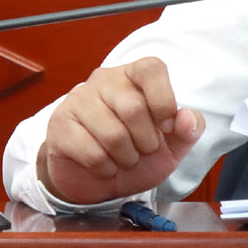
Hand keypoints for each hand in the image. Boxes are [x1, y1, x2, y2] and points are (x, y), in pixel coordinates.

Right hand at [38, 57, 203, 205]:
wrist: (96, 178)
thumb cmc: (136, 152)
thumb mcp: (172, 145)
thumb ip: (188, 130)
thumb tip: (186, 118)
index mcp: (134, 75)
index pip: (151, 68)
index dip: (164, 100)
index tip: (166, 127)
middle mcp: (104, 80)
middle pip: (133, 108)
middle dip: (146, 141)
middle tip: (143, 150)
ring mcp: (78, 99)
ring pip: (112, 134)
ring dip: (126, 157)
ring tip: (124, 159)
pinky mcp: (60, 124)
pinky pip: (91, 152)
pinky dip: (105, 168)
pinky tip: (105, 166)